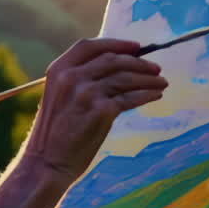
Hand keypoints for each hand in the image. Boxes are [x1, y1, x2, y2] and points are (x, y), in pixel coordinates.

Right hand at [22, 38, 167, 182]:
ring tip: (162, 81)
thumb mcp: (58, 98)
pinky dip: (147, 94)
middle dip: (138, 62)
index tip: (136, 47)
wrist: (46, 163)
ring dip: (148, 78)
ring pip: (125, 77)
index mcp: (58, 70)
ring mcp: (87, 93)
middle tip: (155, 68)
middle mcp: (72, 77)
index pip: (89, 46)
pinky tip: (155, 95)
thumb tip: (113, 69)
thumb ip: (78, 81)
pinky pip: (131, 97)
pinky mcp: (101, 111)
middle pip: (112, 60)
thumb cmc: (53, 135)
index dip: (116, 43)